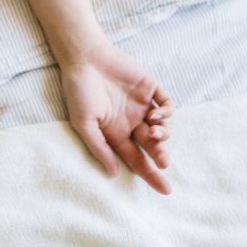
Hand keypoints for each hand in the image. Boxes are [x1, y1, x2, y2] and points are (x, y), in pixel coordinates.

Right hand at [59, 38, 174, 194]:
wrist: (85, 57)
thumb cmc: (79, 90)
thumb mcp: (83, 123)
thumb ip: (99, 147)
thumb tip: (114, 173)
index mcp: (115, 133)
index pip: (136, 159)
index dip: (151, 175)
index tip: (165, 189)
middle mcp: (131, 122)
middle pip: (153, 146)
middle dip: (160, 156)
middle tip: (163, 162)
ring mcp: (142, 105)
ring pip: (163, 127)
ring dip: (164, 135)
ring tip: (154, 133)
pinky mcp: (150, 88)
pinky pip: (167, 105)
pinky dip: (167, 114)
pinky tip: (156, 115)